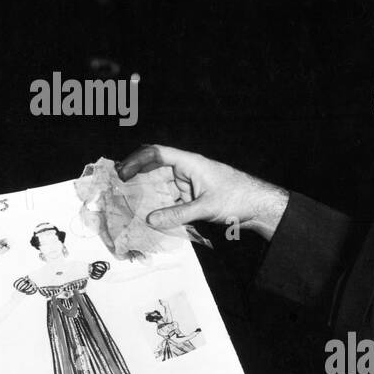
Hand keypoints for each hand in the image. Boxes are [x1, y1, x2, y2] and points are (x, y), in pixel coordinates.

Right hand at [117, 145, 288, 238]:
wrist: (258, 206)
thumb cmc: (237, 198)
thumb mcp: (206, 207)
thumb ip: (178, 214)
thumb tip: (150, 220)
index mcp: (188, 163)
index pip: (156, 153)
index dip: (136, 160)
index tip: (122, 173)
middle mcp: (185, 170)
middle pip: (153, 167)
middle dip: (134, 175)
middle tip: (115, 185)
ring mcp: (187, 184)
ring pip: (159, 184)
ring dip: (144, 192)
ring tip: (125, 201)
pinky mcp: (191, 197)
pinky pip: (168, 198)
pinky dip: (156, 204)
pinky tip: (146, 214)